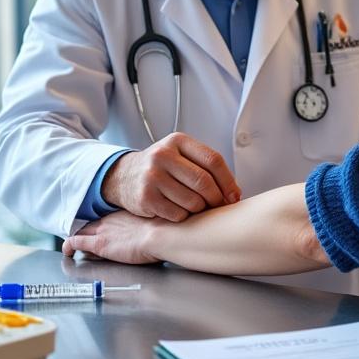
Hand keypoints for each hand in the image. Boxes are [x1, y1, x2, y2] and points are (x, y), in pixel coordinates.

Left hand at [62, 213, 159, 263]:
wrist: (165, 234)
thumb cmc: (169, 231)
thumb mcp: (161, 223)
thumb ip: (156, 227)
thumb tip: (164, 231)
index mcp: (126, 214)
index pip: (108, 220)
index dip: (103, 226)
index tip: (104, 232)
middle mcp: (112, 220)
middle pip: (93, 224)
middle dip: (87, 231)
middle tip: (83, 239)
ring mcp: (104, 230)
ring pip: (83, 232)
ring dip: (78, 238)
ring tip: (72, 247)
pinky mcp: (100, 244)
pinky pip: (77, 242)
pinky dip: (70, 245)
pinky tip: (67, 251)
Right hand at [102, 132, 241, 221]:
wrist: (124, 176)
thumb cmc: (162, 167)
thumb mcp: (180, 155)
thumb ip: (205, 166)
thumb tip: (234, 193)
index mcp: (177, 141)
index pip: (213, 160)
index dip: (229, 181)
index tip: (234, 196)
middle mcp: (163, 155)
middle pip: (204, 182)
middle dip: (217, 198)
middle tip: (218, 206)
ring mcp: (152, 176)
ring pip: (193, 201)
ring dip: (200, 209)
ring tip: (195, 207)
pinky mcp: (146, 197)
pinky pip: (178, 214)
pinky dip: (184, 217)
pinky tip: (179, 211)